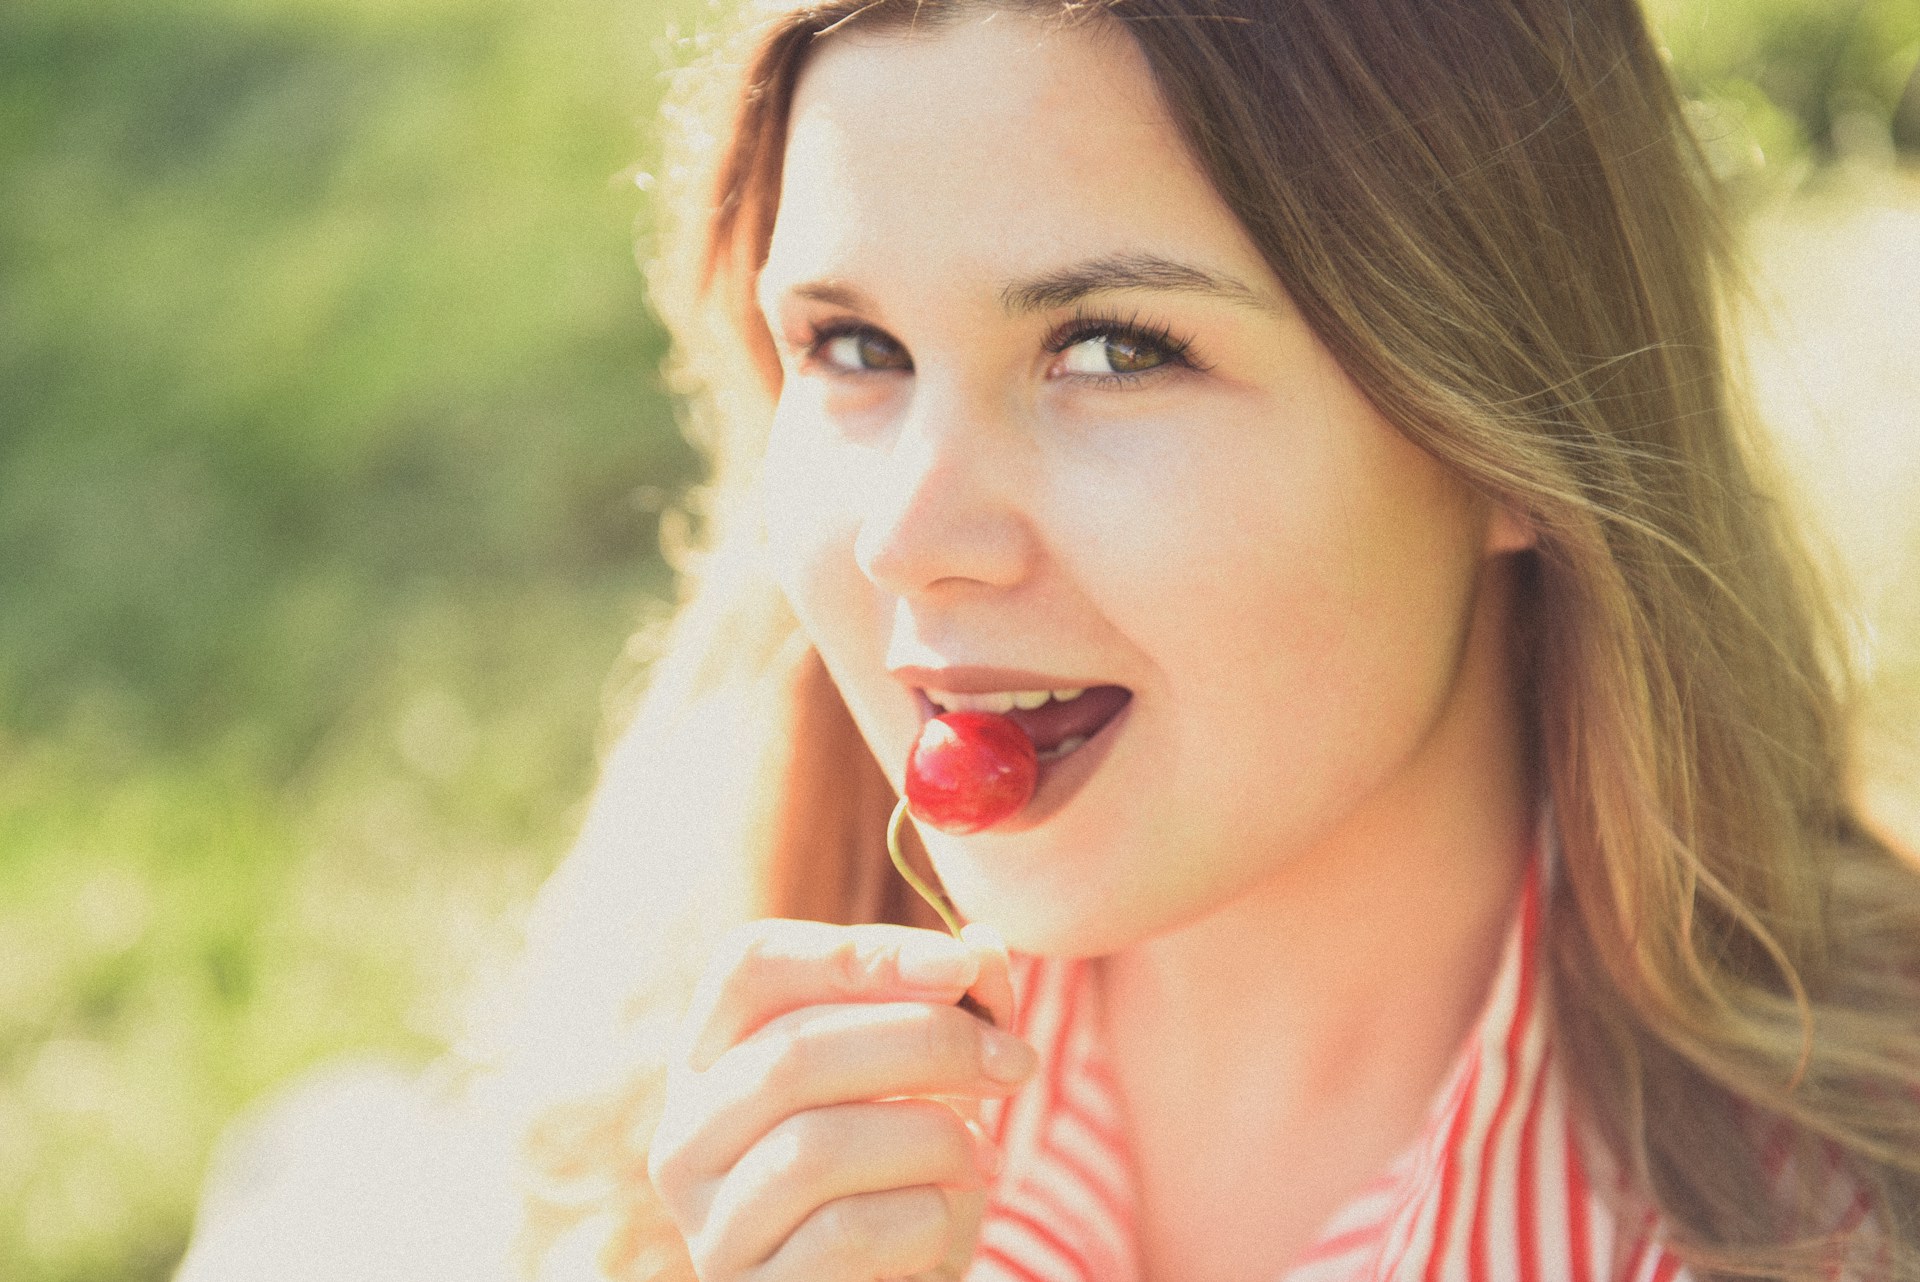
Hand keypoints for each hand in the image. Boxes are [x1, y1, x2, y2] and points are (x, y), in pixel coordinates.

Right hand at [646, 919, 1035, 1280]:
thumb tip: (983, 948)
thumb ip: (954, 1007)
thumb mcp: (934, 1078)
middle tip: (1014, 1062)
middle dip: (926, 1043)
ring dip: (934, 1138)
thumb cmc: (907, 1172)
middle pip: (791, 1053)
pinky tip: (948, 1219)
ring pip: (816, 1147)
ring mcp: (711, 1223)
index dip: (855, 951)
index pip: (749, 965)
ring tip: (984, 1156)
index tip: (958, 965)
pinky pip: (848, 1232)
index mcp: (714, 1057)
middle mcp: (687, 1134)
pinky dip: (927, 1215)